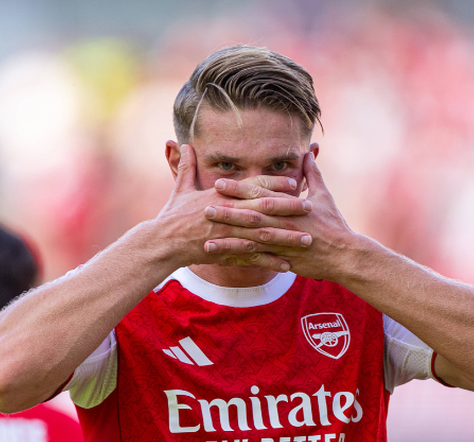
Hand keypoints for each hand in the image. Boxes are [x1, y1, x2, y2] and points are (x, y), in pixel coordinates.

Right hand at [156, 144, 314, 271]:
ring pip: (263, 235)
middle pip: (264, 208)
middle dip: (289, 208)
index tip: (294, 183)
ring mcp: (229, 234)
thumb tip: (183, 144)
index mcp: (221, 196)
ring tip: (307, 239)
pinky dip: (270, 262)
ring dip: (286, 237)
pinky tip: (287, 265)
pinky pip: (252, 258)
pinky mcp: (226, 252)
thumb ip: (186, 167)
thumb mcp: (180, 189)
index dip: (275, 184)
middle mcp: (228, 213)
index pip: (253, 186)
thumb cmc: (172, 215)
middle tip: (310, 208)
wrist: (163, 242)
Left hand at [203, 152, 356, 280]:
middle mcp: (284, 223)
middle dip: (227, 211)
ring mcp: (283, 242)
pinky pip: (258, 259)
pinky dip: (239, 258)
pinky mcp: (283, 259)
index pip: (261, 194)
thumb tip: (307, 153)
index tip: (219, 184)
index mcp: (291, 205)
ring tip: (206, 235)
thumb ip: (312, 174)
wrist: (345, 255)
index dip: (239, 189)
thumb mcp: (324, 195)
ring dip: (227, 237)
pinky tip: (223, 259)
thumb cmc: (335, 224)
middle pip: (251, 216)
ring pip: (250, 239)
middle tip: (204, 207)